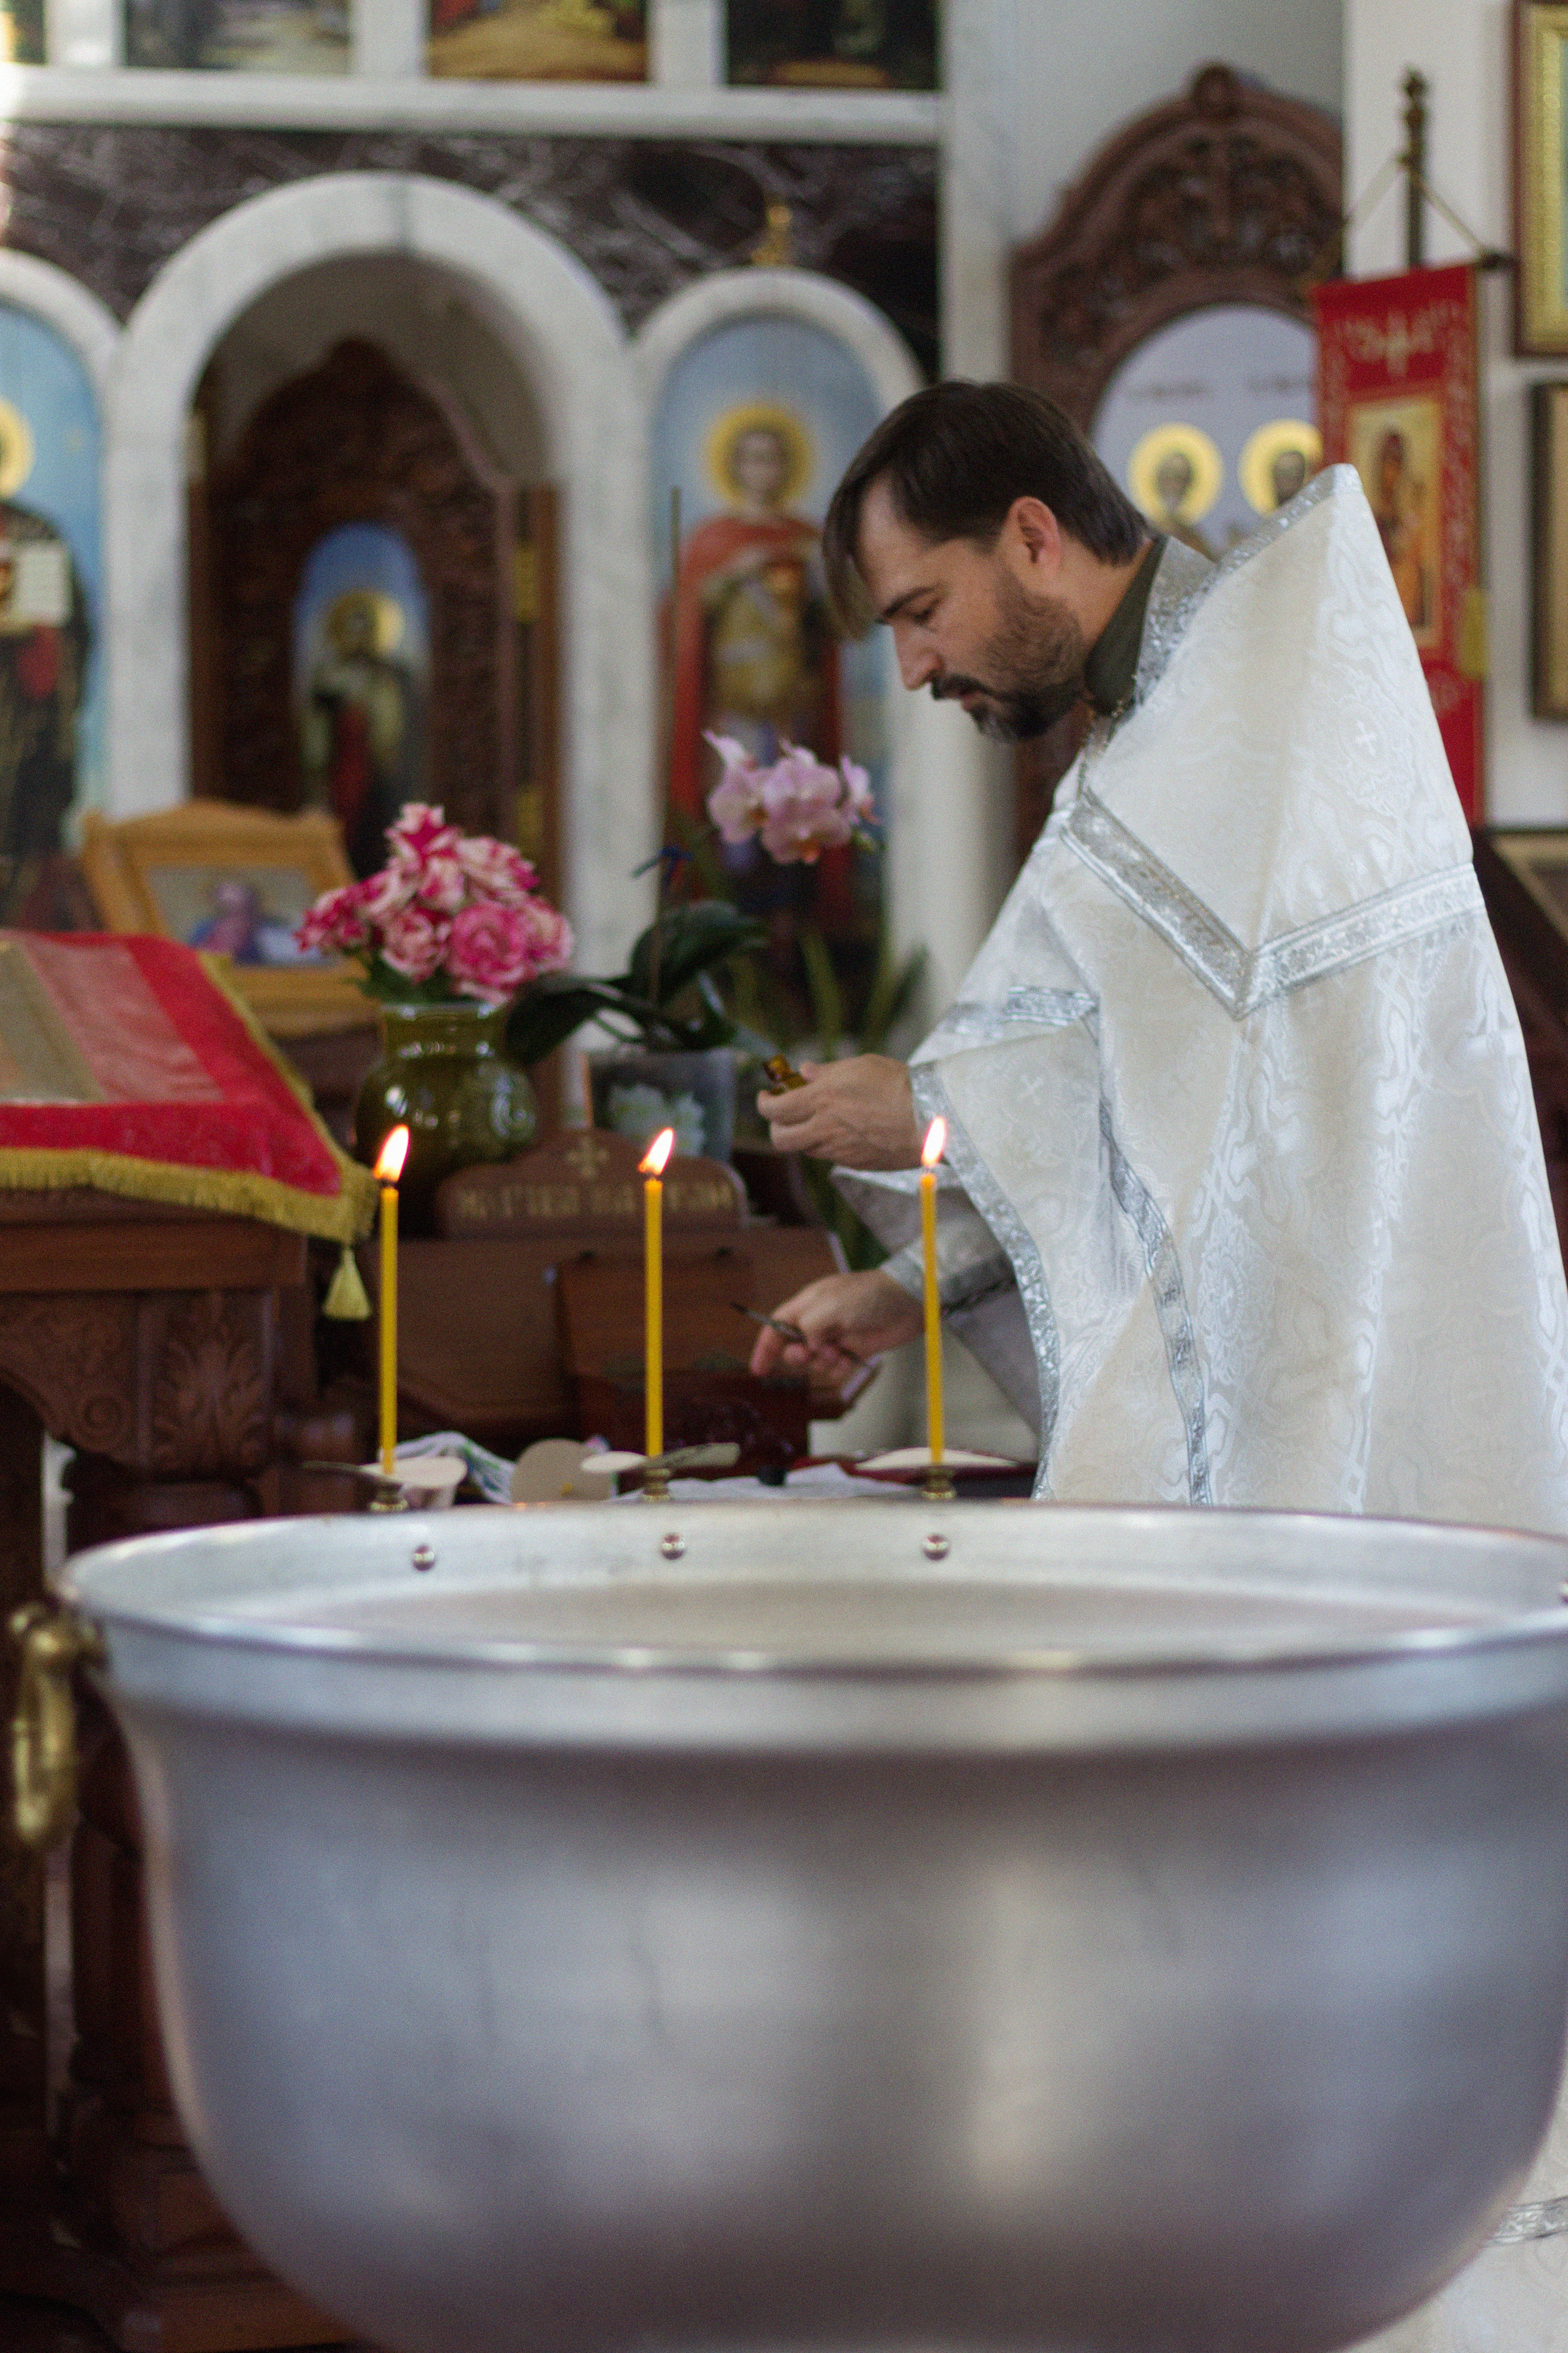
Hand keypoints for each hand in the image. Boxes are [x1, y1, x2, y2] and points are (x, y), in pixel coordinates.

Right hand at [749, 1270, 921, 1380]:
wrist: (907, 1303)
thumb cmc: (869, 1296)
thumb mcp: (830, 1305)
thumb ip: (808, 1326)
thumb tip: (808, 1346)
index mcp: (808, 1305)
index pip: (777, 1326)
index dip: (765, 1347)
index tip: (758, 1369)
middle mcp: (819, 1322)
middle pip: (794, 1348)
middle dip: (798, 1357)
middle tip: (812, 1353)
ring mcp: (837, 1337)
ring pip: (815, 1362)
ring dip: (823, 1363)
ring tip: (838, 1352)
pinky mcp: (854, 1350)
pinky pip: (837, 1368)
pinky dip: (840, 1368)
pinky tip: (849, 1359)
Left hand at [757, 1054, 919, 1168]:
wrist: (930, 1116)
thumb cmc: (899, 1084)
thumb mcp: (861, 1065)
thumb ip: (827, 1071)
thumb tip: (804, 1072)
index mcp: (822, 1098)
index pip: (774, 1109)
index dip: (764, 1103)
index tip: (766, 1096)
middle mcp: (825, 1127)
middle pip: (780, 1139)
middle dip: (776, 1127)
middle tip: (784, 1116)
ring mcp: (839, 1149)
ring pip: (806, 1149)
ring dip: (805, 1135)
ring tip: (822, 1119)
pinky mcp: (855, 1163)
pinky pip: (831, 1156)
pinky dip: (829, 1145)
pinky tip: (846, 1131)